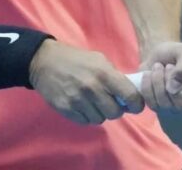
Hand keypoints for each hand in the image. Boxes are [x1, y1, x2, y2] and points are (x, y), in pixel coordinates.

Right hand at [29, 40, 143, 124]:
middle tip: (110, 102)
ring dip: (100, 113)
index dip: (136, 104)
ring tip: (94, 102)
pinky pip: (85, 122)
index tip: (135, 105)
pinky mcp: (66, 109)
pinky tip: (83, 105)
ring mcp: (78, 100)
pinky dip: (87, 116)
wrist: (44, 62)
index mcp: (104, 73)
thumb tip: (129, 95)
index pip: (130, 96)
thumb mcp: (99, 60)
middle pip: (115, 113)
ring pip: (100, 119)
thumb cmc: (76, 59)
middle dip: (116, 109)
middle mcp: (93, 88)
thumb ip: (114, 76)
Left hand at [138, 41, 181, 113]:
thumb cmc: (177, 53)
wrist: (158, 54)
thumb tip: (173, 89)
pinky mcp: (157, 107)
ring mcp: (173, 108)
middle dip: (171, 81)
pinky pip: (149, 103)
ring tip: (158, 67)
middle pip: (181, 105)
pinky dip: (146, 86)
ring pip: (163, 104)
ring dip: (157, 80)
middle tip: (169, 65)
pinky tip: (149, 74)